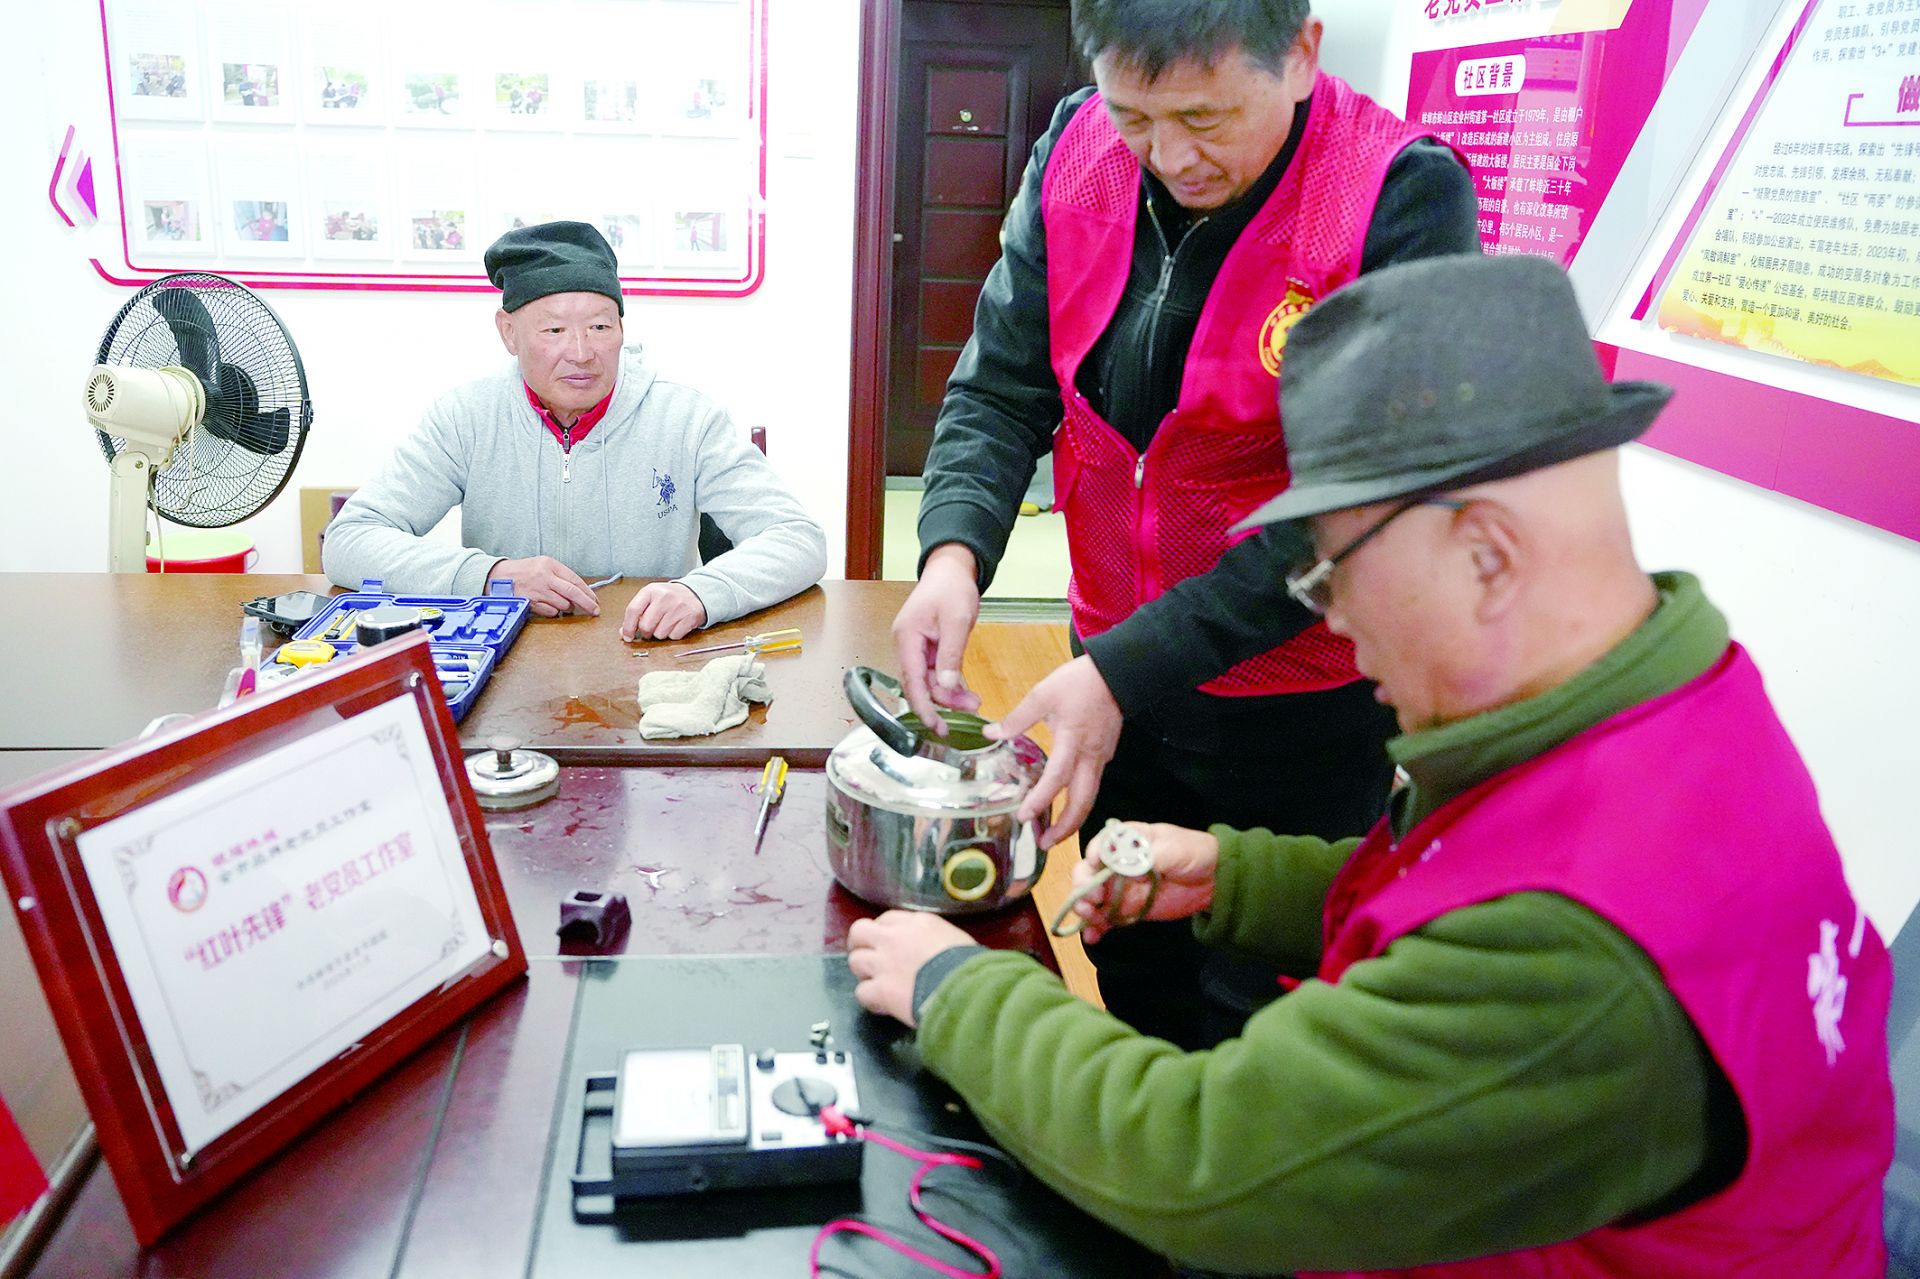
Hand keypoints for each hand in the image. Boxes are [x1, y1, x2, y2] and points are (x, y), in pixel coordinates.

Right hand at [489, 557, 596, 617]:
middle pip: (572, 592)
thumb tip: (581, 591)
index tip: (595, 600)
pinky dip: (554, 612)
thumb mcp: (543, 565)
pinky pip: (551, 612)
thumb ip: (561, 576)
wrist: (499, 576)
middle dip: (587, 603)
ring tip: (562, 603)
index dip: (588, 592)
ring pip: (563, 604)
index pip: (575, 580)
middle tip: (595, 611)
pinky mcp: (531, 603)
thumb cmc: (524, 572)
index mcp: (550, 564)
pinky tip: (549, 606)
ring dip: (567, 607)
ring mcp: (538, 590)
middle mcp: (545, 577)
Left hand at [622, 582, 707, 640]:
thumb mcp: (650, 599)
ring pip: (660, 634)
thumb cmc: (668, 598)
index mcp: (651, 590)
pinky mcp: (690, 617)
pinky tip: (675, 625)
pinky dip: (673, 635)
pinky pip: (674, 636)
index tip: (627, 636)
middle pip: (646, 626)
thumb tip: (624, 633)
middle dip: (646, 633)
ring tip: (665, 624)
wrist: (694, 593)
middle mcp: (664, 597)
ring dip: (660, 634)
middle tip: (650, 629)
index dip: (628, 627)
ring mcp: (678, 607)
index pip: (633, 610)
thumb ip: (636, 614)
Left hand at [846, 910, 974, 1027]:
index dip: (885, 931)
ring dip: (864, 972)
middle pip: (860, 931)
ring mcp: (884, 964)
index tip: (890, 943)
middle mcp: (894, 938)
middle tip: (870, 957)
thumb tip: (936, 951)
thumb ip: (937, 940)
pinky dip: (870, 998)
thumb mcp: (956, 939)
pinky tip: (882, 1004)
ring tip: (876, 982)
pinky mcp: (881, 990)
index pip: (888, 919)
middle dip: (861, 944)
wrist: (965, 988)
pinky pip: (862, 992)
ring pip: (855, 960)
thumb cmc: (971, 965)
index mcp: (917, 923)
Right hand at [890, 544, 981, 734]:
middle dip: (943, 701)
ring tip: (974, 702)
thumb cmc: (951, 587)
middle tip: (972, 708)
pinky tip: (966, 693)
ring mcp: (916, 647)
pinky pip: (937, 673)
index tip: (936, 726)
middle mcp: (907, 645)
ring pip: (930, 681)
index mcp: (907, 638)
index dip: (923, 707)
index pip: (912, 681)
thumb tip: (947, 687)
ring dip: (950, 694)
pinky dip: (951, 684)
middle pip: (921, 684)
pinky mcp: (928, 648)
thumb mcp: (957, 621)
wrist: (951, 568)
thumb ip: (951, 654)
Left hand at [987, 656, 1121, 847]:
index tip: (1024, 816)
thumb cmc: (1080, 682)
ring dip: (1073, 819)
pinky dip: (1079, 801)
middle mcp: (1090, 756)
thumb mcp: (1043, 695)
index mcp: (1072, 742)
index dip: (1041, 799)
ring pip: (1090, 797)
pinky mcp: (1105, 754)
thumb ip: (1017, 718)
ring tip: (1054, 833)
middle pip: (1082, 802)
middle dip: (1065, 828)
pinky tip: (1066, 803)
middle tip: (1044, 843)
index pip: (1057, 778)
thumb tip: (991, 734)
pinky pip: (1093, 784)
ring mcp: (1101, 757)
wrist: (1116, 673)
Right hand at [1070, 822, 1218, 944]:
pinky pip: (1106, 918)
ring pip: (1091, 897)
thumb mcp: (1174, 850)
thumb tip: (1119, 863)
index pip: (1100, 846)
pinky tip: (1094, 937)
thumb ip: (1147, 856)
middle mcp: (1117, 863)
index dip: (1093, 857)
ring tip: (1091, 919)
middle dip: (1083, 886)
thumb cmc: (1195, 854)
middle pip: (1087, 872)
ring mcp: (1120, 887)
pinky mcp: (1127, 909)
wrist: (1215, 880)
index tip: (1094, 868)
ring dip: (1084, 908)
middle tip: (1092, 900)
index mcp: (1127, 840)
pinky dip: (1096, 928)